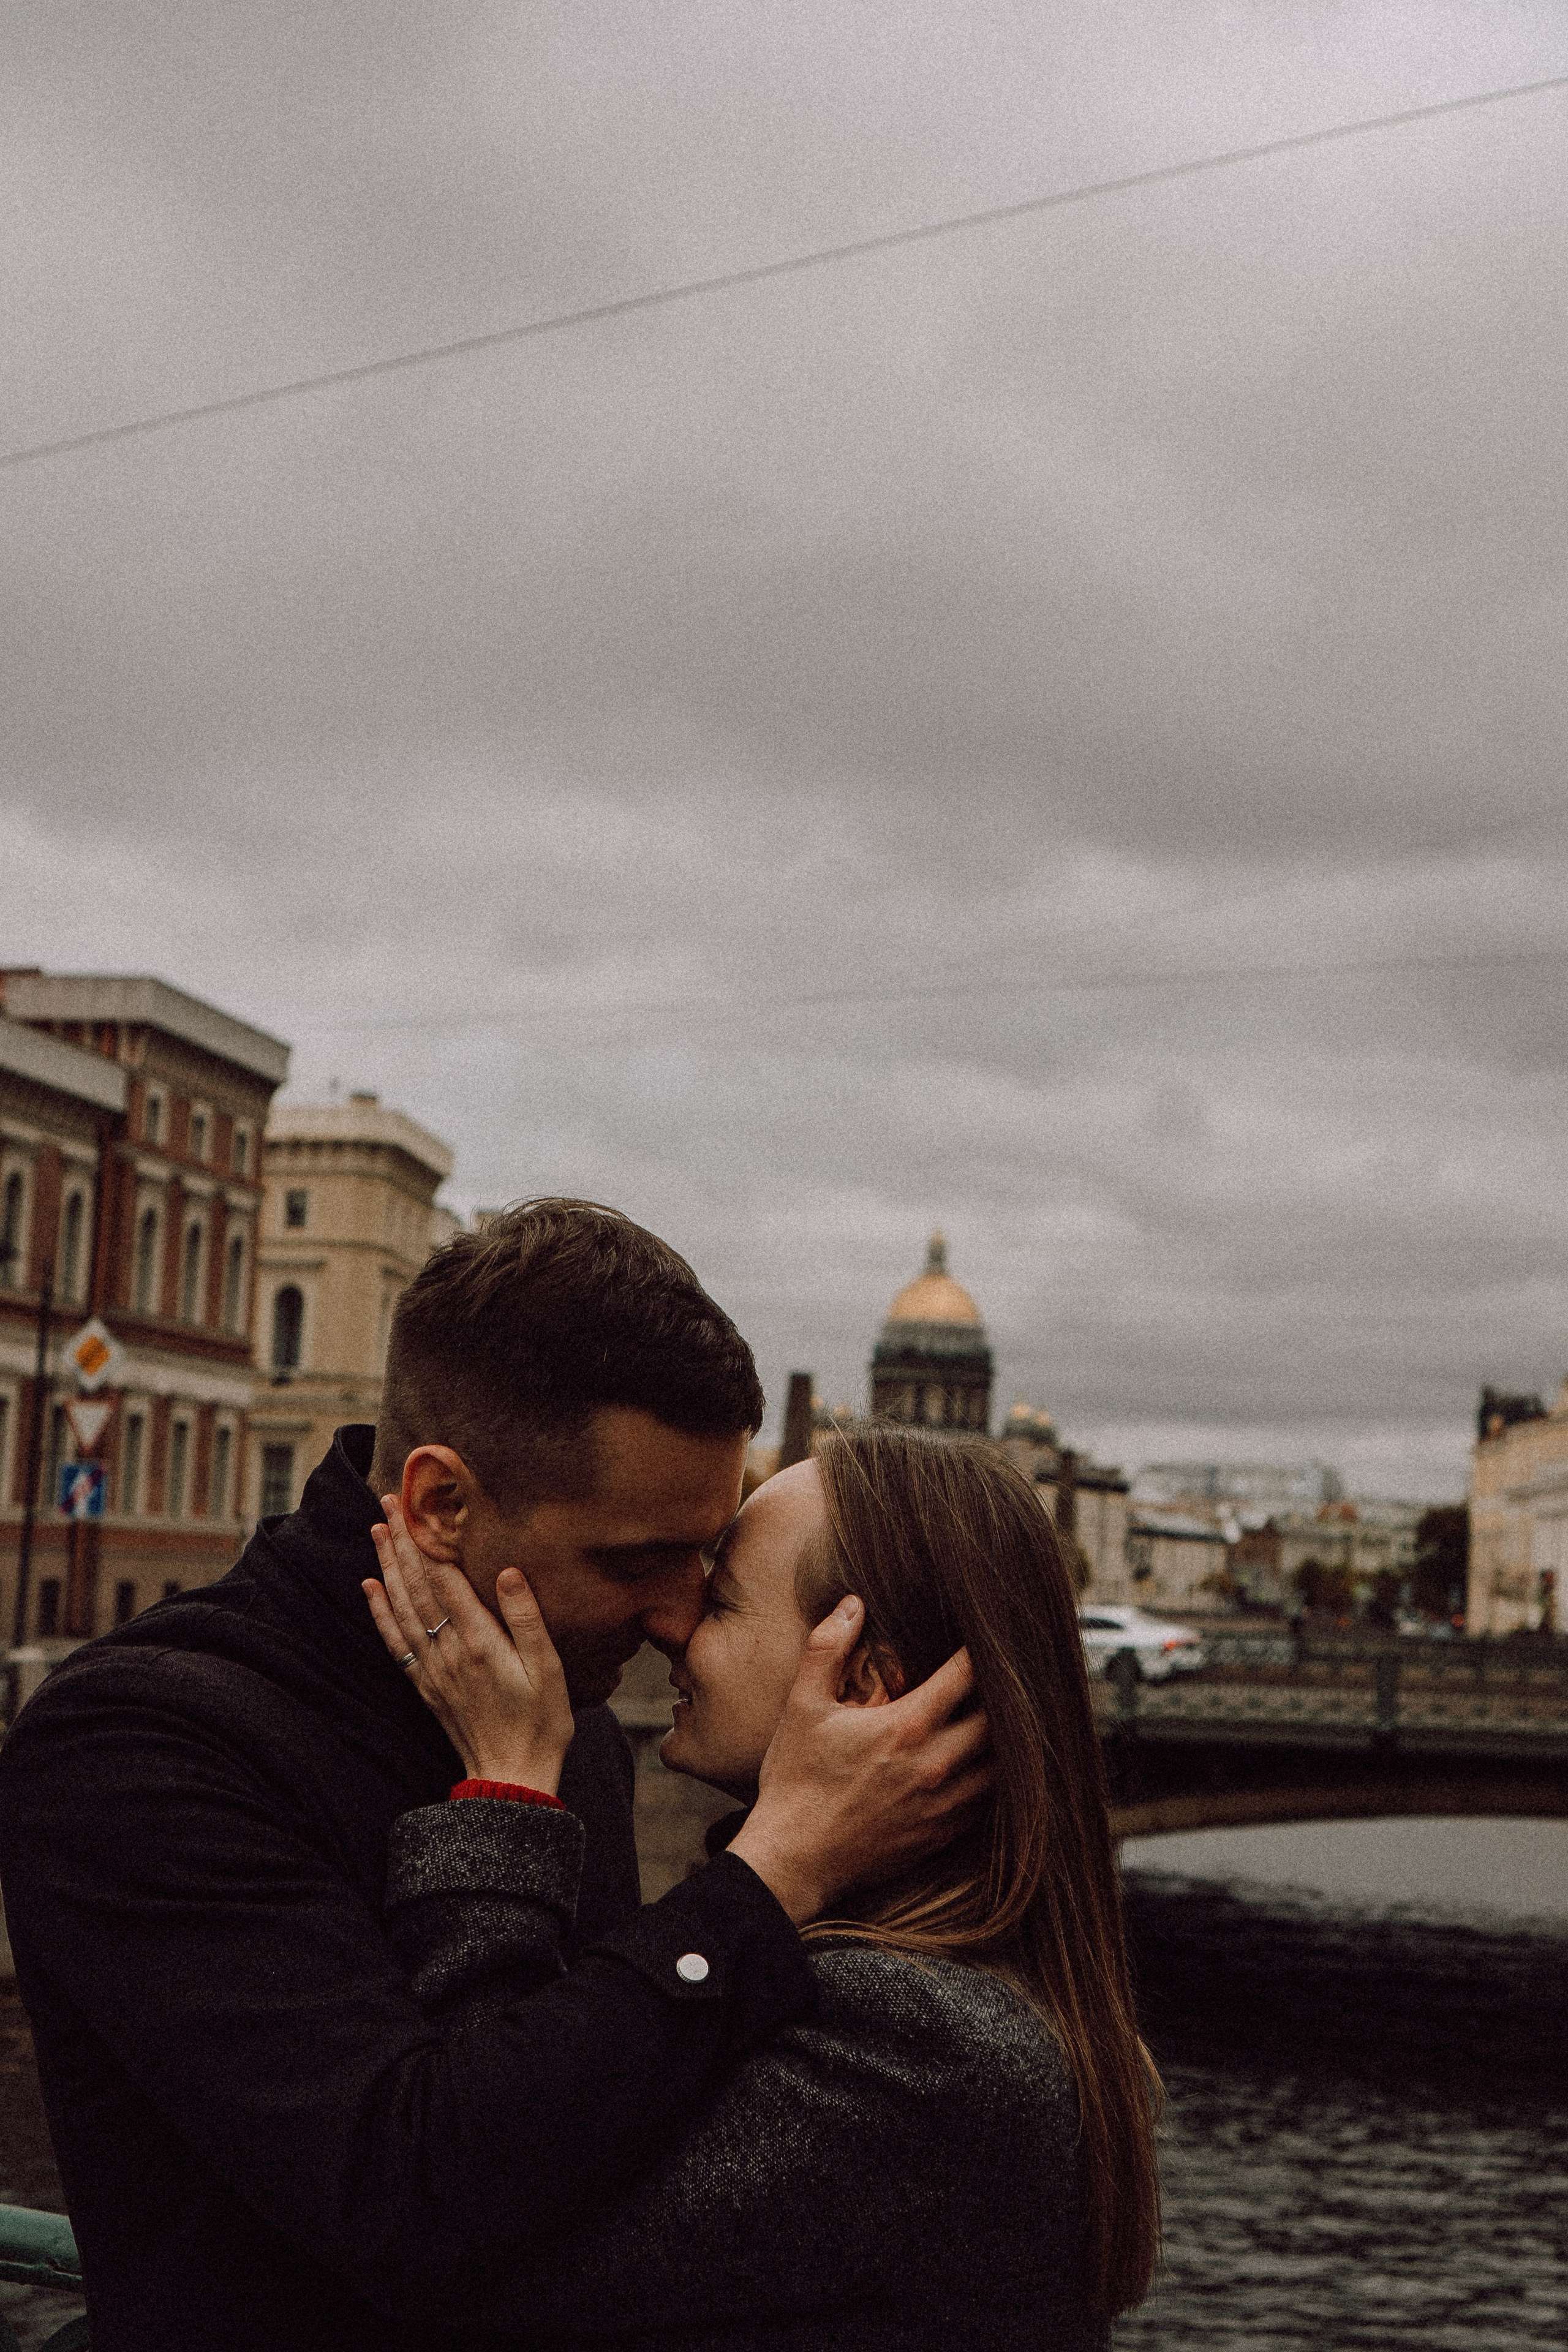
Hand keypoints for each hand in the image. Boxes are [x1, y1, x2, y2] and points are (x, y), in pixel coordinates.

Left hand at [362, 1496, 575, 1793]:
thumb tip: (507, 1570)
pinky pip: (395, 1640)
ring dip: (386, 1567)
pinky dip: (379, 1612)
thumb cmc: (541, 1722)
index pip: (446, 1579)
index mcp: (480, 1643)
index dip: (430, 1540)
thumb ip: (527, 1619)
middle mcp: (448, 1651)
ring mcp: (432, 1669)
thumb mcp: (549, 1669)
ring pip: (400, 1608)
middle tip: (388, 1502)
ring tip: (377, 1531)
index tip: (419, 1506)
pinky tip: (371, 1588)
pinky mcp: (425, 1685)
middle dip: (402, 1542)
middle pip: (417, 1586)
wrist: (511, 1777)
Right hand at [728, 1597, 990, 1924]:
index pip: (966, 1676)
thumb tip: (852, 1605)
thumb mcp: (802, 1706)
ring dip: (1004, 1741)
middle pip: (997, 1721)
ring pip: (1001, 1766)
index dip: (982, 1651)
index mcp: (905, 1727)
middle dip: (1002, 1696)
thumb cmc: (795, 1782)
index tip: (986, 1635)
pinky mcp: (942, 1835)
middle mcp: (935, 1765)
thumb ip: (827, 1649)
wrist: (792, 1860)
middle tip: (1003, 1676)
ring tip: (1002, 1719)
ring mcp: (943, 1805)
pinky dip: (992, 1781)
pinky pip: (987, 1804)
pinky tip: (984, 1767)